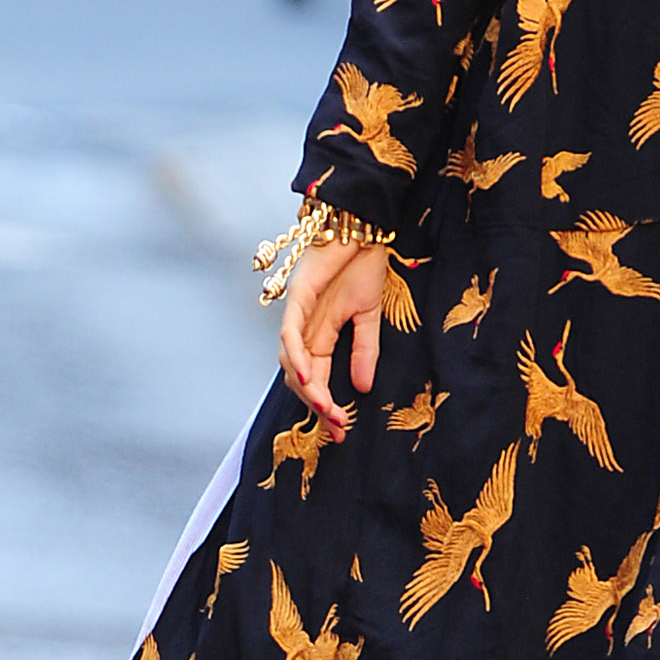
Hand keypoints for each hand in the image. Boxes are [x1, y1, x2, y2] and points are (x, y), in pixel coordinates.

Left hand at [278, 240, 388, 440]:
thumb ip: (365, 351)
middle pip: (300, 377)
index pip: (317, 378)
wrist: (363, 227)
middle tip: (337, 428)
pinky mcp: (297, 297)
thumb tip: (361, 388)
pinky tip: (306, 376)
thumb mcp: (370, 317)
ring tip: (328, 409)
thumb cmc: (363, 265)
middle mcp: (304, 329)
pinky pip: (290, 334)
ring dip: (308, 388)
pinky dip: (295, 356)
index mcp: (321, 335)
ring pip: (290, 362)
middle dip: (317, 405)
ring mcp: (297, 314)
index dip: (326, 406)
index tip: (341, 432)